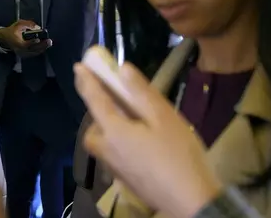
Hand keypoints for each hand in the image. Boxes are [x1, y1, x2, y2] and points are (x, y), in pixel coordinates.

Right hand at [0, 19, 51, 57]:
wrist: (4, 38)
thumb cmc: (12, 30)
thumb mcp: (19, 24)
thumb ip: (28, 24)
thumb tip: (38, 27)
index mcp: (16, 42)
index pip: (25, 44)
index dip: (31, 42)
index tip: (38, 39)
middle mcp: (19, 49)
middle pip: (32, 49)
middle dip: (41, 45)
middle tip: (49, 41)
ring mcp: (22, 53)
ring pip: (33, 53)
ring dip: (42, 48)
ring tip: (48, 44)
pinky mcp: (24, 55)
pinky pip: (33, 54)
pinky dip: (39, 51)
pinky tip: (44, 47)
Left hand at [73, 58, 222, 217]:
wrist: (191, 203)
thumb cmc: (178, 155)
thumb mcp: (164, 117)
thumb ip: (141, 92)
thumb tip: (123, 69)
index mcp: (114, 131)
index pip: (94, 100)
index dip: (86, 81)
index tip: (78, 67)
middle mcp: (108, 150)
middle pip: (93, 129)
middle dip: (98, 114)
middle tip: (117, 103)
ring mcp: (116, 169)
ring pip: (102, 145)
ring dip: (108, 131)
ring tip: (133, 123)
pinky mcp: (127, 181)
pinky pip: (114, 157)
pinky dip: (119, 145)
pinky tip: (142, 146)